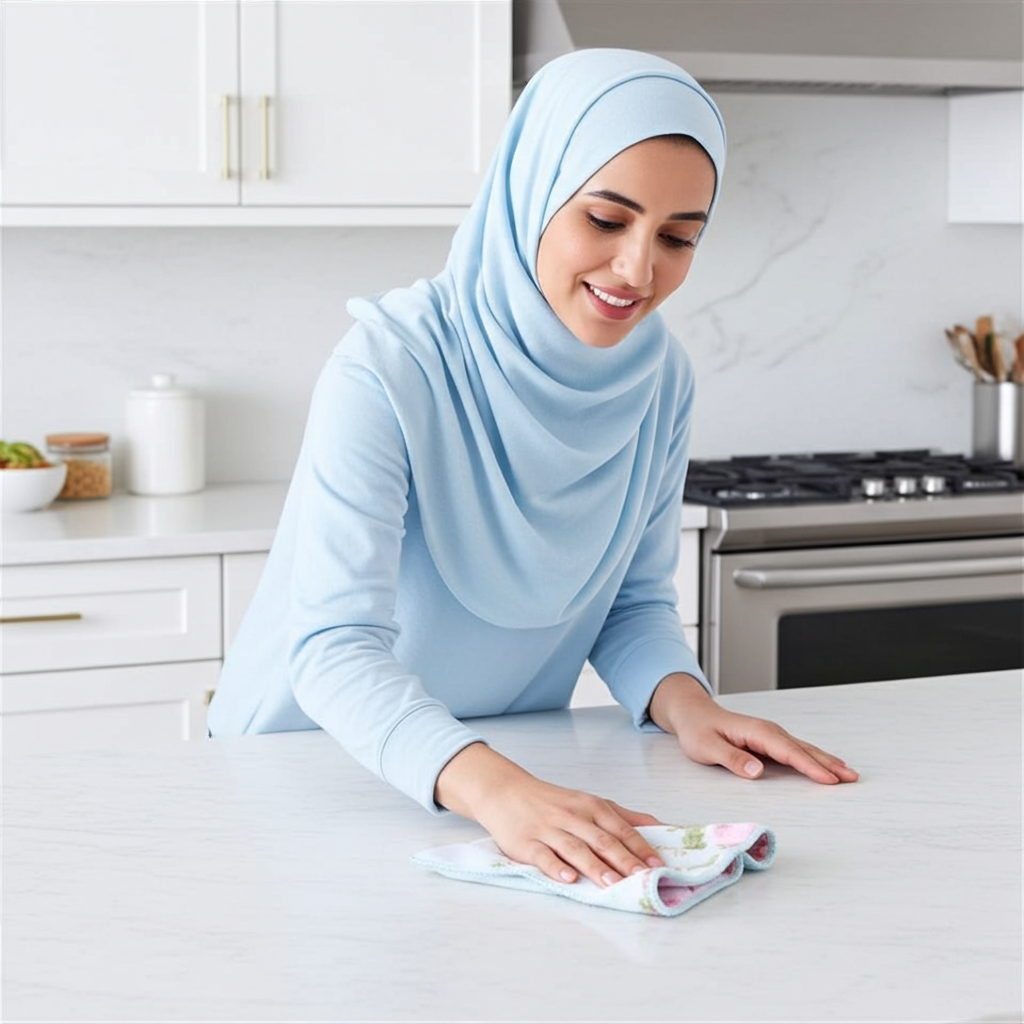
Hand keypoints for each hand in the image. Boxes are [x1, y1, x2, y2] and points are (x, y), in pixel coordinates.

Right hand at [434, 742, 664, 886]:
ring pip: (576, 849)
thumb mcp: (590, 803)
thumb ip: (623, 816)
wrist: (506, 792)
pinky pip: (543, 856)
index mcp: (591, 807)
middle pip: (602, 840)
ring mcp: (549, 830)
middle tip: (643, 879)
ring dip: (595, 866)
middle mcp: (572, 817)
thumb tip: (660, 826)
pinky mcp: (527, 843)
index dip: (640, 848)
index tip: (658, 866)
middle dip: (624, 860)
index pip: (620, 829)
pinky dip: (556, 867)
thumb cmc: (553, 802)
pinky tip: (568, 878)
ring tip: (613, 884)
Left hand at [649, 674, 858, 784]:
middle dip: (829, 763)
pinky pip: (796, 751)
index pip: (789, 752)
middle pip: (804, 749)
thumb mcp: (707, 747)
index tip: (830, 779)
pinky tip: (825, 766)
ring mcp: (770, 735)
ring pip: (804, 749)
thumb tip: (757, 770)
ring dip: (826, 761)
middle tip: (853, 778)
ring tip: (849, 773)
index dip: (810, 766)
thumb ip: (732, 758)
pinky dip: (814, 759)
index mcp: (756, 732)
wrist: (693, 713)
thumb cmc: (698, 730)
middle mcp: (768, 731)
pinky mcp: (769, 742)